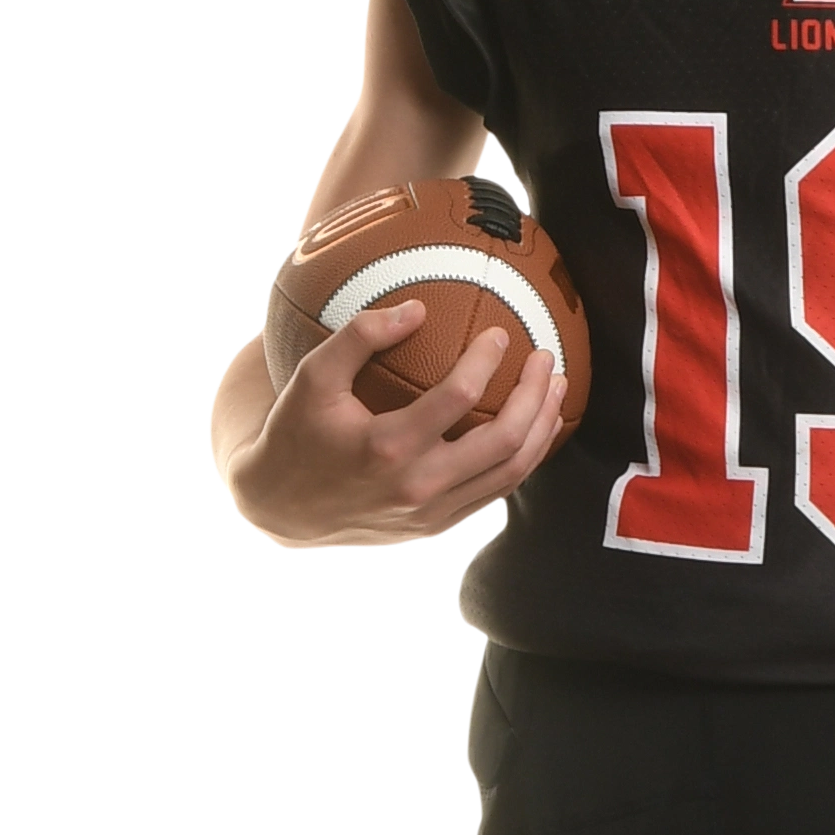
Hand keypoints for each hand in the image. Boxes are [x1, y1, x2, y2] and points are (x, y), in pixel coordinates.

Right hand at [225, 294, 568, 545]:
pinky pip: (495, 493)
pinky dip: (523, 459)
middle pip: (504, 441)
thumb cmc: (296, 434)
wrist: (280, 510)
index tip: (501, 334)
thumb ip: (360, 335)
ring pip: (511, 473)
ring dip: (542, 429)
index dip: (488, 360)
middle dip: (535, 395)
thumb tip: (417, 307)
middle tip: (546, 358)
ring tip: (555, 390)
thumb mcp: (313, 377)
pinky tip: (532, 428)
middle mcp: (416, 486)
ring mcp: (431, 513)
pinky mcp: (436, 527)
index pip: (459, 397)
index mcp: (387, 447)